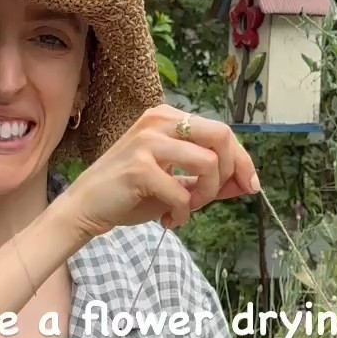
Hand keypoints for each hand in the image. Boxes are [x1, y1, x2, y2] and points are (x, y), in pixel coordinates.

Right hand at [62, 105, 259, 241]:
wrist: (86, 206)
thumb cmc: (130, 193)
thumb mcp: (176, 182)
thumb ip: (210, 180)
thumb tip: (247, 183)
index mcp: (168, 118)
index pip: (222, 131)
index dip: (242, 160)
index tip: (250, 185)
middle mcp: (159, 121)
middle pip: (222, 137)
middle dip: (230, 172)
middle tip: (213, 197)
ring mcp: (148, 142)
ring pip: (208, 164)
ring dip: (205, 195)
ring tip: (186, 208)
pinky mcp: (139, 168)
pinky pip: (182, 192)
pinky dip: (182, 212)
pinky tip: (169, 220)